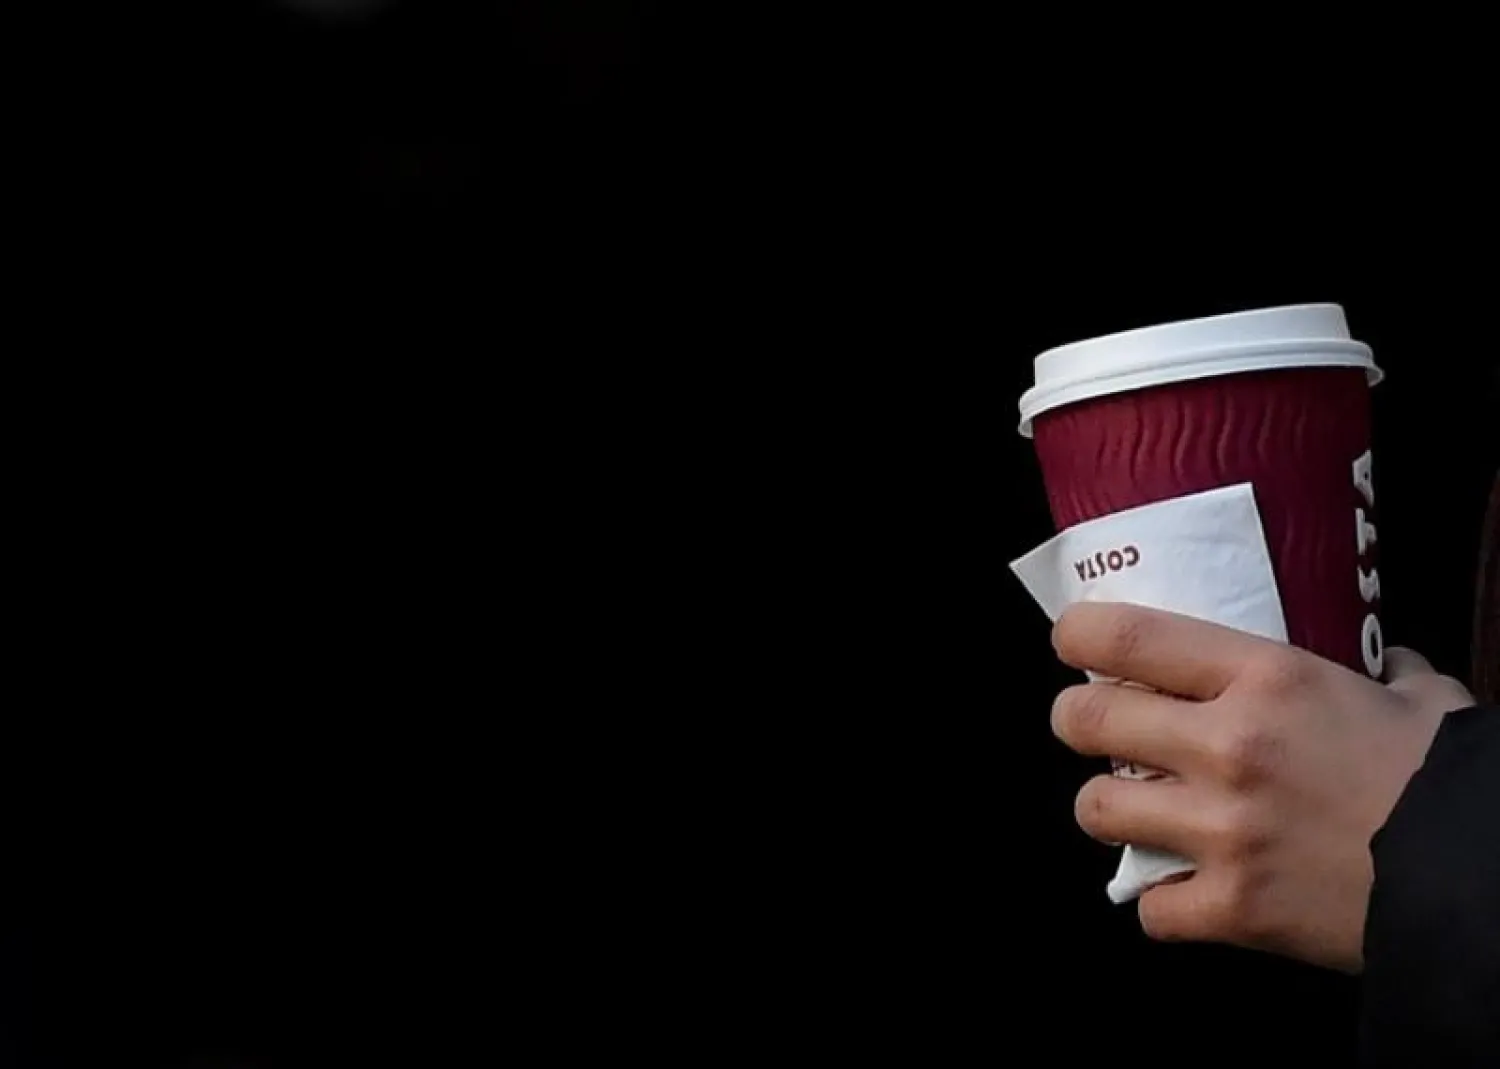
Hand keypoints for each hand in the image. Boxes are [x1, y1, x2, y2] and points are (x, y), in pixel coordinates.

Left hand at [1049, 602, 1475, 972]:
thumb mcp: (1417, 695)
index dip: (1077, 636)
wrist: (1484, 881)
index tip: (1072, 642)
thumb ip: (1377, 669)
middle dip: (1075, 723)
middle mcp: (1227, 747)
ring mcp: (1221, 832)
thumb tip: (1378, 660)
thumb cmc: (1450, 778)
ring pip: (1097, 812)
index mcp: (1265, 679)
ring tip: (1138, 810)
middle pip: (1085, 722)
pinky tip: (1188, 890)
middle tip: (1091, 728)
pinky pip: (1149, 908)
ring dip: (1110, 810)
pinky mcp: (1231, 908)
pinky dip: (1163, 903)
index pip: (1126, 638)